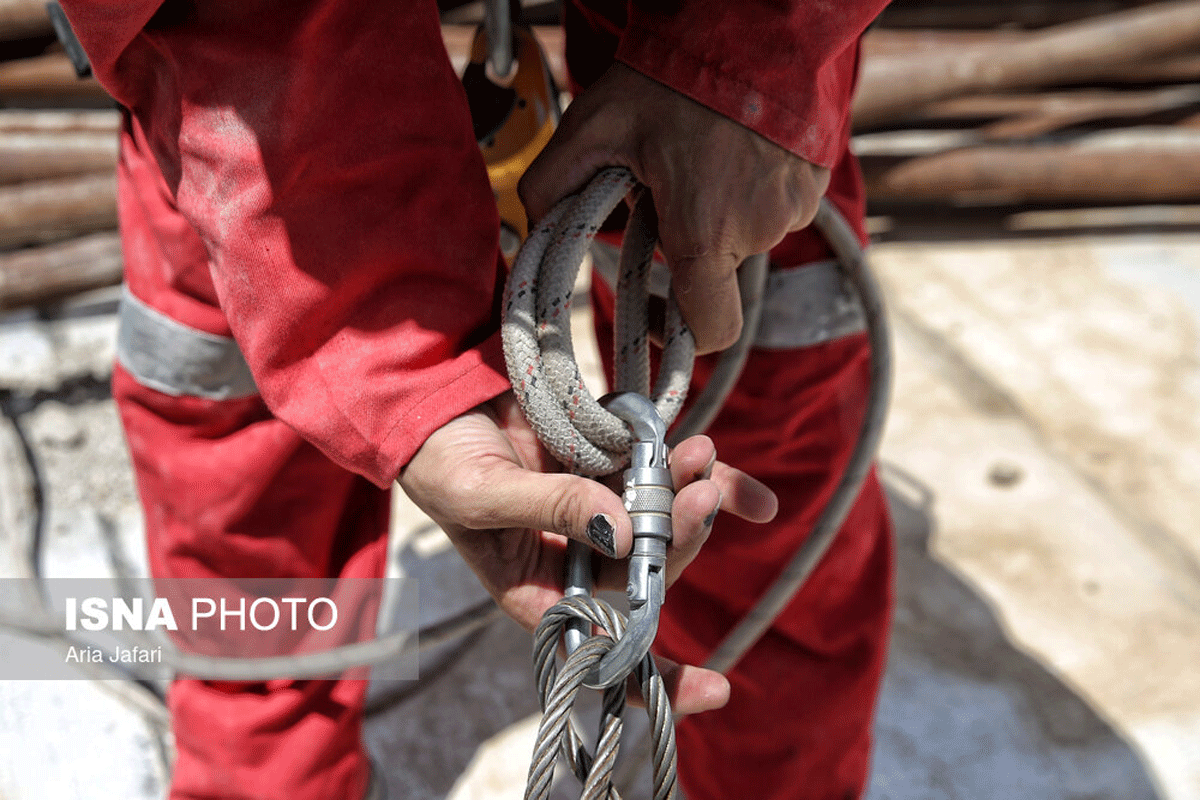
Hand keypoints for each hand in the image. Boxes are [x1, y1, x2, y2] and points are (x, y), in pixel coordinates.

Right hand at [398, 391, 776, 713]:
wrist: (439, 399)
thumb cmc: (440, 464)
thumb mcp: (482, 495)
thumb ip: (549, 508)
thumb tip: (620, 527)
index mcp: (540, 589)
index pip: (602, 650)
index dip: (657, 679)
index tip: (715, 688)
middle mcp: (579, 556)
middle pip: (647, 570)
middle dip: (679, 538)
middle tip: (700, 495)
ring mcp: (602, 506)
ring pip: (666, 519)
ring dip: (695, 496)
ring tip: (701, 456)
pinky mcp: (615, 462)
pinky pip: (668, 475)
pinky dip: (706, 477)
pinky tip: (745, 486)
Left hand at [519, 62, 829, 354]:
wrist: (758, 22)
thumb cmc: (676, 74)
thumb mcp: (595, 124)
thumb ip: (551, 184)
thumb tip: (533, 226)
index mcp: (706, 231)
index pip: (708, 331)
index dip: (677, 333)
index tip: (656, 308)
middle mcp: (758, 229)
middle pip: (713, 268)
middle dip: (685, 238)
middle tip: (663, 185)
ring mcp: (794, 207)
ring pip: (744, 234)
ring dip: (718, 210)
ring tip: (700, 155)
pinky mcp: (815, 184)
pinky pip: (774, 207)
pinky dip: (748, 189)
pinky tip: (730, 147)